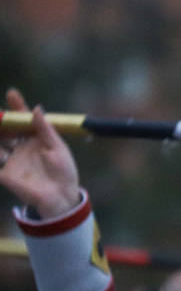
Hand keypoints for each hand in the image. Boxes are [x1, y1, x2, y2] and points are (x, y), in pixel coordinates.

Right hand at [0, 88, 79, 217]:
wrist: (62, 197)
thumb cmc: (63, 171)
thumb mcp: (57, 147)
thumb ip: (45, 129)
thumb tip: (37, 108)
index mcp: (35, 139)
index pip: (23, 120)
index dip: (17, 106)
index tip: (12, 93)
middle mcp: (21, 147)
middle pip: (6, 129)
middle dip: (0, 119)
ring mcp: (12, 160)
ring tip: (1, 129)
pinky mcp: (6, 175)